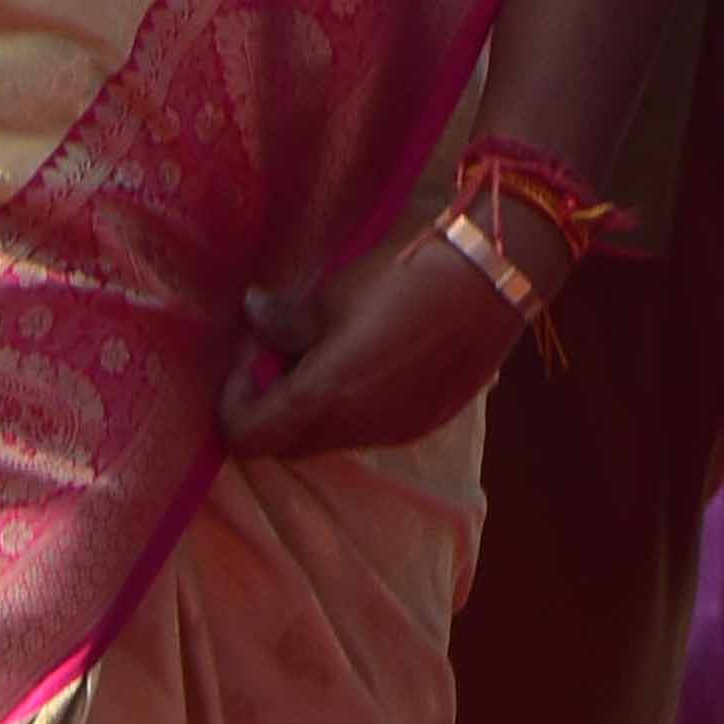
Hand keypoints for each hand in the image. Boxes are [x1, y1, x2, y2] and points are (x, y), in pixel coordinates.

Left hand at [217, 213, 522, 459]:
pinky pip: (366, 431)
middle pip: (286, 445)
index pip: (248, 436)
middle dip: (271, 407)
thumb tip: (254, 314)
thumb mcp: (333, 293)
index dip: (233, 403)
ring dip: (313, 410)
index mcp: (322, 397)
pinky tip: (370, 362)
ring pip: (329, 440)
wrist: (490, 281)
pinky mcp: (420, 425)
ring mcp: (391, 433)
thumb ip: (285, 318)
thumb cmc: (403, 278)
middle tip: (278, 354)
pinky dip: (350, 409)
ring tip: (326, 353)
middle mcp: (353, 430)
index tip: (244, 360)